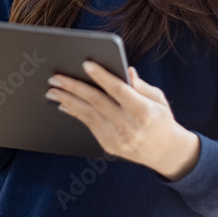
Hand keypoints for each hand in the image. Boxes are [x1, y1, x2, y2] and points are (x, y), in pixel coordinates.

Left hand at [44, 61, 200, 180]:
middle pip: (96, 101)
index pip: (118, 90)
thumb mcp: (158, 99)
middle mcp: (128, 126)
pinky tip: (64, 104)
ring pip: (87, 114)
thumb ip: (141, 85)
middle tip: (56, 78)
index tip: (86, 64)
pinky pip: (88, 125)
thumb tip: (126, 71)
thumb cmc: (161, 120)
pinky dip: (75, 113)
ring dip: (67, 100)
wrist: (165, 152)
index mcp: (143, 111)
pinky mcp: (108, 144)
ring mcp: (117, 138)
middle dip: (73, 87)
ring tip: (52, 90)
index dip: (102, 76)